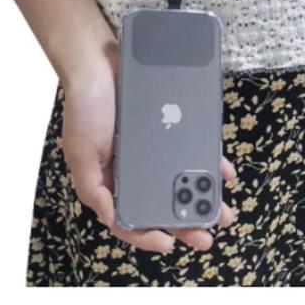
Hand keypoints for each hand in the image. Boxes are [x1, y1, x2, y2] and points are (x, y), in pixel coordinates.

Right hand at [61, 49, 237, 253]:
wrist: (100, 61)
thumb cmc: (85, 108)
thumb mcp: (80, 154)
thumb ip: (94, 190)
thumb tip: (113, 219)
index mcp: (111, 178)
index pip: (130, 215)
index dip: (148, 234)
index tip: (169, 243)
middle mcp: (135, 167)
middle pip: (163, 202)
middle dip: (186, 222)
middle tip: (207, 236)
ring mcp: (155, 148)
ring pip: (183, 179)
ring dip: (203, 196)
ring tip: (223, 210)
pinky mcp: (171, 128)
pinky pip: (193, 148)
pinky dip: (209, 161)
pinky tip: (224, 171)